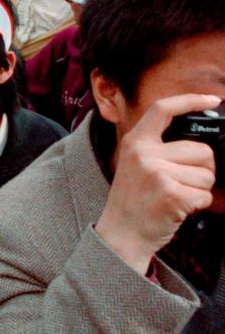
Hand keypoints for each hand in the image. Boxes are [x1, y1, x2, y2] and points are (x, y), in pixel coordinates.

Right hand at [94, 93, 219, 273]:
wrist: (121, 234)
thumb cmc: (134, 200)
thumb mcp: (136, 165)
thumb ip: (158, 148)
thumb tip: (199, 142)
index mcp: (135, 142)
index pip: (163, 109)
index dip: (190, 100)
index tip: (212, 99)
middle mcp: (144, 154)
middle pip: (201, 150)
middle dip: (204, 169)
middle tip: (183, 183)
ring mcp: (157, 174)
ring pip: (207, 174)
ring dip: (201, 189)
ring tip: (178, 196)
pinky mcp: (171, 194)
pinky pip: (205, 195)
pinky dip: (199, 205)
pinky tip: (179, 208)